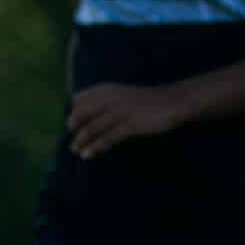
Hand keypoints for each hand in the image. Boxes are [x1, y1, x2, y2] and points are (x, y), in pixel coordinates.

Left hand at [68, 82, 184, 159]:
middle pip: (83, 113)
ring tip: (75, 150)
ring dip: (81, 140)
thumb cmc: (148, 101)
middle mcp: (111, 98)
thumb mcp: (124, 96)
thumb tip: (90, 114)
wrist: (174, 101)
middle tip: (71, 141)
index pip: (81, 98)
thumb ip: (107, 101)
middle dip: (74, 128)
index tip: (71, 126)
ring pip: (93, 127)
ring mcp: (121, 111)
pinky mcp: (131, 124)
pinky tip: (88, 155)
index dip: (74, 112)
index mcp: (108, 89)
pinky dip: (95, 147)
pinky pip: (107, 137)